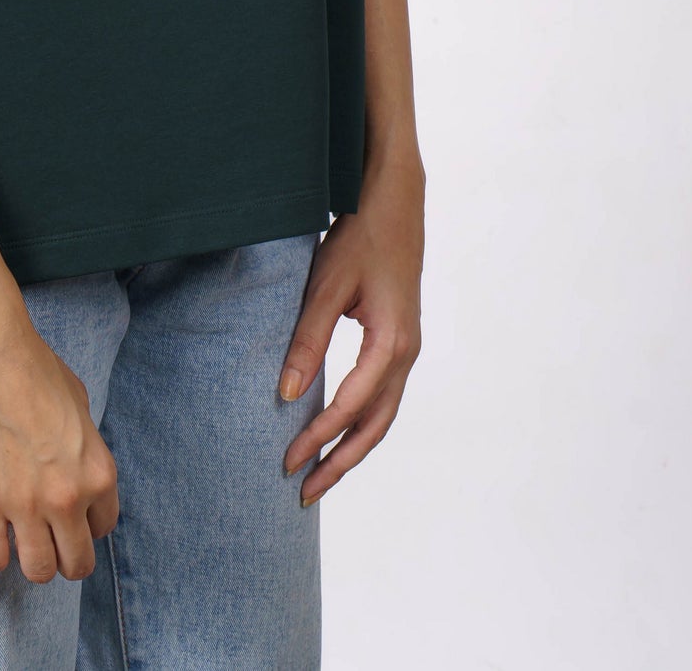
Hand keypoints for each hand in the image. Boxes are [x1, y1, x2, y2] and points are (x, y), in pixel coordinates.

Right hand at [0, 308, 119, 581]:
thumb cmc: (34, 367)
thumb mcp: (80, 405)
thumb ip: (85, 448)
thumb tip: (77, 469)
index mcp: (98, 471)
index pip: (104, 528)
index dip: (85, 522)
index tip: (68, 513)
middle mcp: (69, 496)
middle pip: (77, 564)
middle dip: (64, 554)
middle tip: (46, 536)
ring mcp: (27, 505)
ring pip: (39, 571)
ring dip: (30, 559)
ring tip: (19, 537)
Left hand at [278, 156, 425, 505]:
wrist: (395, 199)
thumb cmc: (360, 236)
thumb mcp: (327, 285)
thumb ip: (308, 340)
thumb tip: (285, 394)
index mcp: (391, 342)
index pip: (352, 406)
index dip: (319, 436)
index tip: (287, 460)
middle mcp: (405, 353)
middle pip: (375, 426)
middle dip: (339, 460)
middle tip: (303, 491)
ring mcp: (406, 348)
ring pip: (382, 415)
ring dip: (351, 446)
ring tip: (319, 474)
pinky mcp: (398, 340)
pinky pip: (382, 395)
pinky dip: (361, 421)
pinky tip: (336, 429)